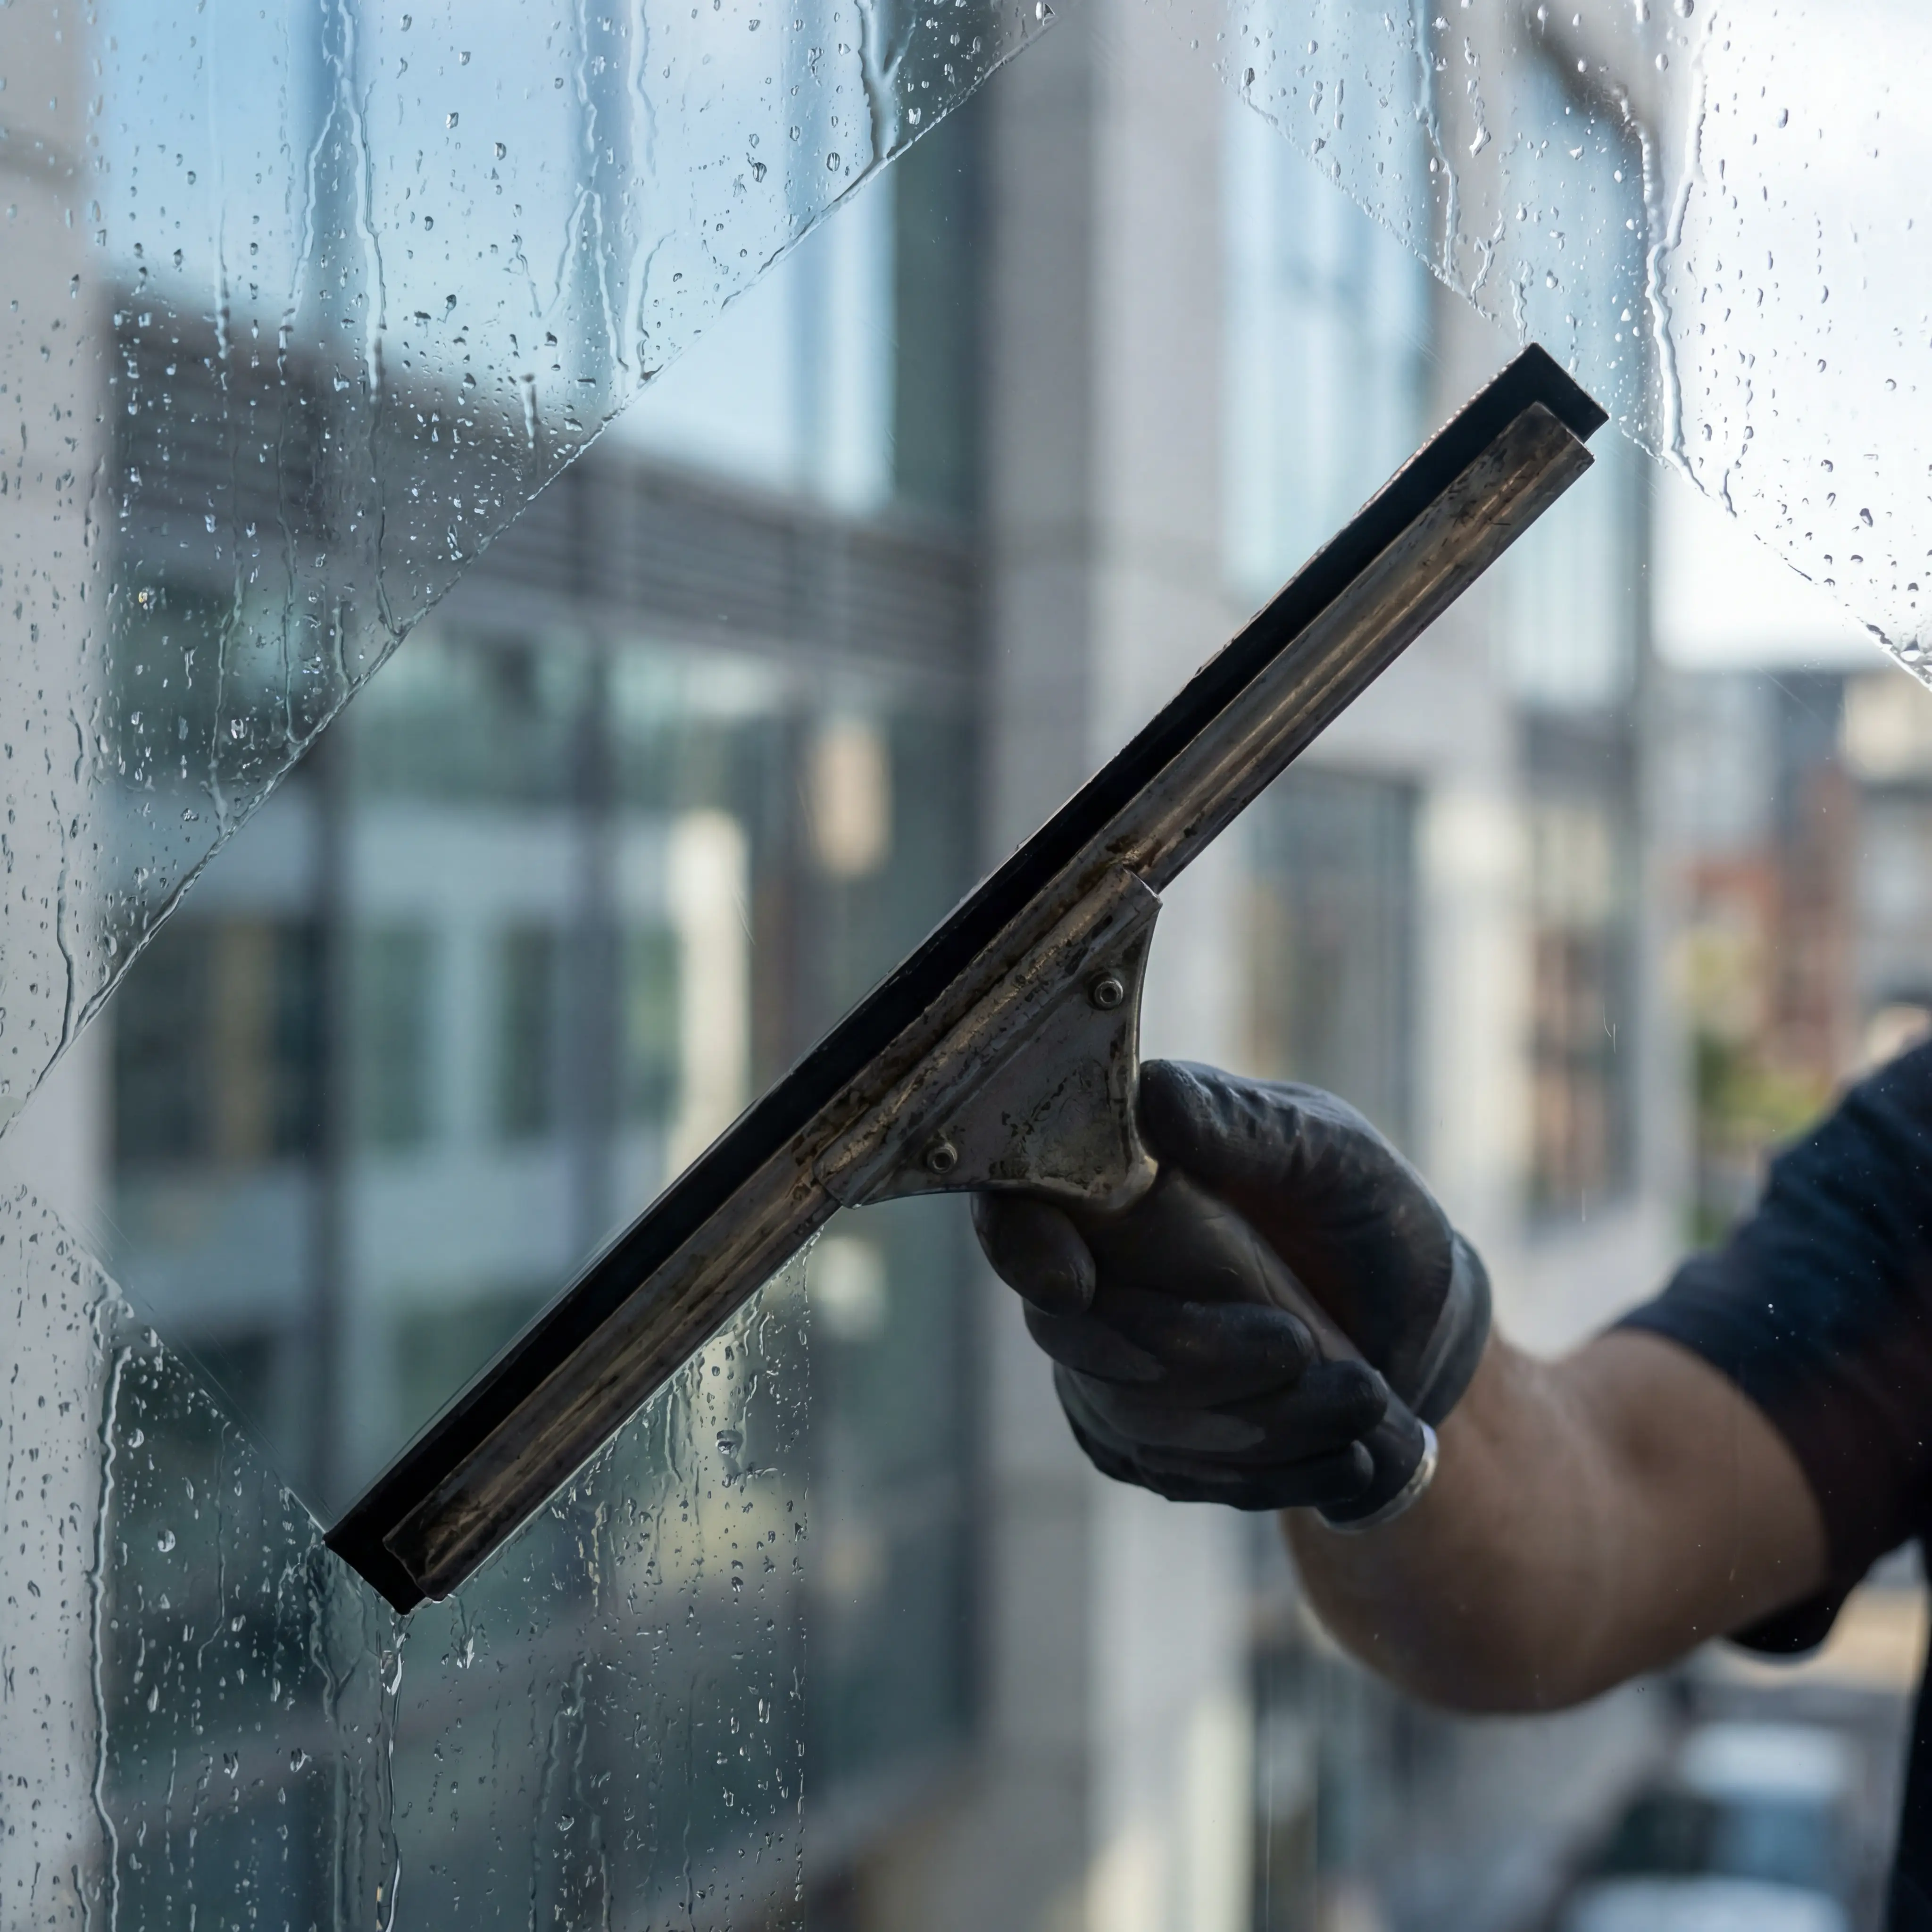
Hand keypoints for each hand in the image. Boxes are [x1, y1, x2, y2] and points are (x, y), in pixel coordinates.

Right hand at [971, 1060, 1490, 1521]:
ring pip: (1134, 1420)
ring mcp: (1106, 1365)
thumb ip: (1237, 1123)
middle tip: (1301, 1345)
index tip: (1073, 1285)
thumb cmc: (1358, 1201)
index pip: (1014, 1210)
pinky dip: (1268, 1471)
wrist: (1414, 1313)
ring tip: (1365, 1397)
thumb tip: (1150, 1096)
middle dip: (1192, 1354)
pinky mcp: (1146, 1440)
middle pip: (1074, 1336)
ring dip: (1255, 1424)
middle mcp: (1088, 1271)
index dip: (1021, 1248)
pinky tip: (1349, 1454)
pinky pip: (1176, 1474)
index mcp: (1104, 1179)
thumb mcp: (1322, 1147)